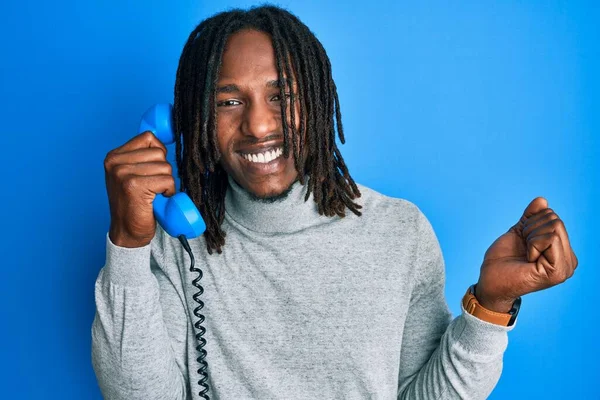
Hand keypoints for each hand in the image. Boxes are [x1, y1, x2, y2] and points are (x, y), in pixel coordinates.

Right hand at [104, 131, 175, 247]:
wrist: (127, 232)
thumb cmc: (134, 204)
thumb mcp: (131, 174)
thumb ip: (140, 157)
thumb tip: (162, 141)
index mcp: (114, 156)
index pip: (148, 137)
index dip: (159, 153)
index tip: (153, 170)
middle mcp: (115, 162)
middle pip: (159, 153)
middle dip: (163, 170)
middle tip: (153, 186)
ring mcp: (123, 173)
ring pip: (165, 167)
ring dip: (166, 182)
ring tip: (154, 193)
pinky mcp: (134, 186)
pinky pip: (167, 180)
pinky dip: (168, 191)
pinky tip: (157, 199)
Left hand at [475, 197, 578, 312]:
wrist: (490, 279)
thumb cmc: (502, 260)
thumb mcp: (519, 232)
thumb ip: (531, 217)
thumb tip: (542, 200)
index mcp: (562, 251)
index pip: (554, 218)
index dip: (532, 223)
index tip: (523, 241)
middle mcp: (569, 260)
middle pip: (555, 221)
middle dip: (531, 229)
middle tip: (523, 248)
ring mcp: (565, 268)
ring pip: (554, 227)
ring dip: (531, 236)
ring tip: (525, 254)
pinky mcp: (558, 271)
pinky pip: (550, 238)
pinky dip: (533, 243)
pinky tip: (528, 258)